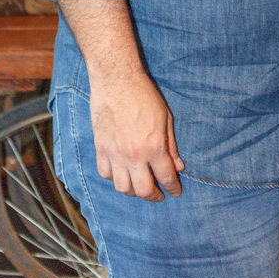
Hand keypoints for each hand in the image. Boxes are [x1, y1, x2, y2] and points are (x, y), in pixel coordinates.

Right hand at [89, 71, 183, 200]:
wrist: (117, 81)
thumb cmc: (144, 96)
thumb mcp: (166, 118)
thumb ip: (171, 145)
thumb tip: (178, 166)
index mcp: (154, 147)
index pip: (166, 177)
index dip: (173, 188)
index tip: (176, 192)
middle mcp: (134, 155)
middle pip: (143, 190)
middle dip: (154, 196)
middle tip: (159, 194)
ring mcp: (115, 154)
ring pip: (123, 187)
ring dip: (133, 191)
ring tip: (140, 185)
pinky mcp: (100, 148)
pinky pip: (105, 174)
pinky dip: (114, 178)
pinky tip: (122, 172)